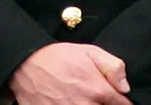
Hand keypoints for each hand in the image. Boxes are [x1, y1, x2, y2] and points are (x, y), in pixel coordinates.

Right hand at [8, 43, 132, 104]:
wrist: (25, 64)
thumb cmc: (57, 57)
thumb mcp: (88, 51)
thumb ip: (112, 66)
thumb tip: (126, 87)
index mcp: (98, 90)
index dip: (122, 102)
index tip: (116, 99)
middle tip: (96, 98)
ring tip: (83, 100)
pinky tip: (69, 103)